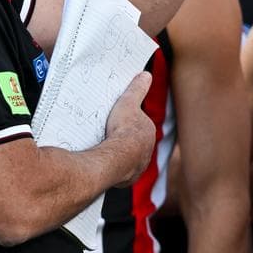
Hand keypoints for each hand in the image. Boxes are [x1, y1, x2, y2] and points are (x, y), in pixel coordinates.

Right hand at [103, 71, 155, 186]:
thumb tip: (146, 74)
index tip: (117, 122)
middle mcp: (147, 152)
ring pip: (128, 159)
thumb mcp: (128, 103)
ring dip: (119, 156)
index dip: (128, 124)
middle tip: (108, 135)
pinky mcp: (127, 178)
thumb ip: (137, 89)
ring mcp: (138, 167)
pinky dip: (113, 168)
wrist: (116, 158)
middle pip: (134, 144)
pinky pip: (120, 172)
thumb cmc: (123, 129)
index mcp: (149, 133)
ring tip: (104, 150)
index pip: (140, 127)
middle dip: (124, 141)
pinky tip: (103, 164)